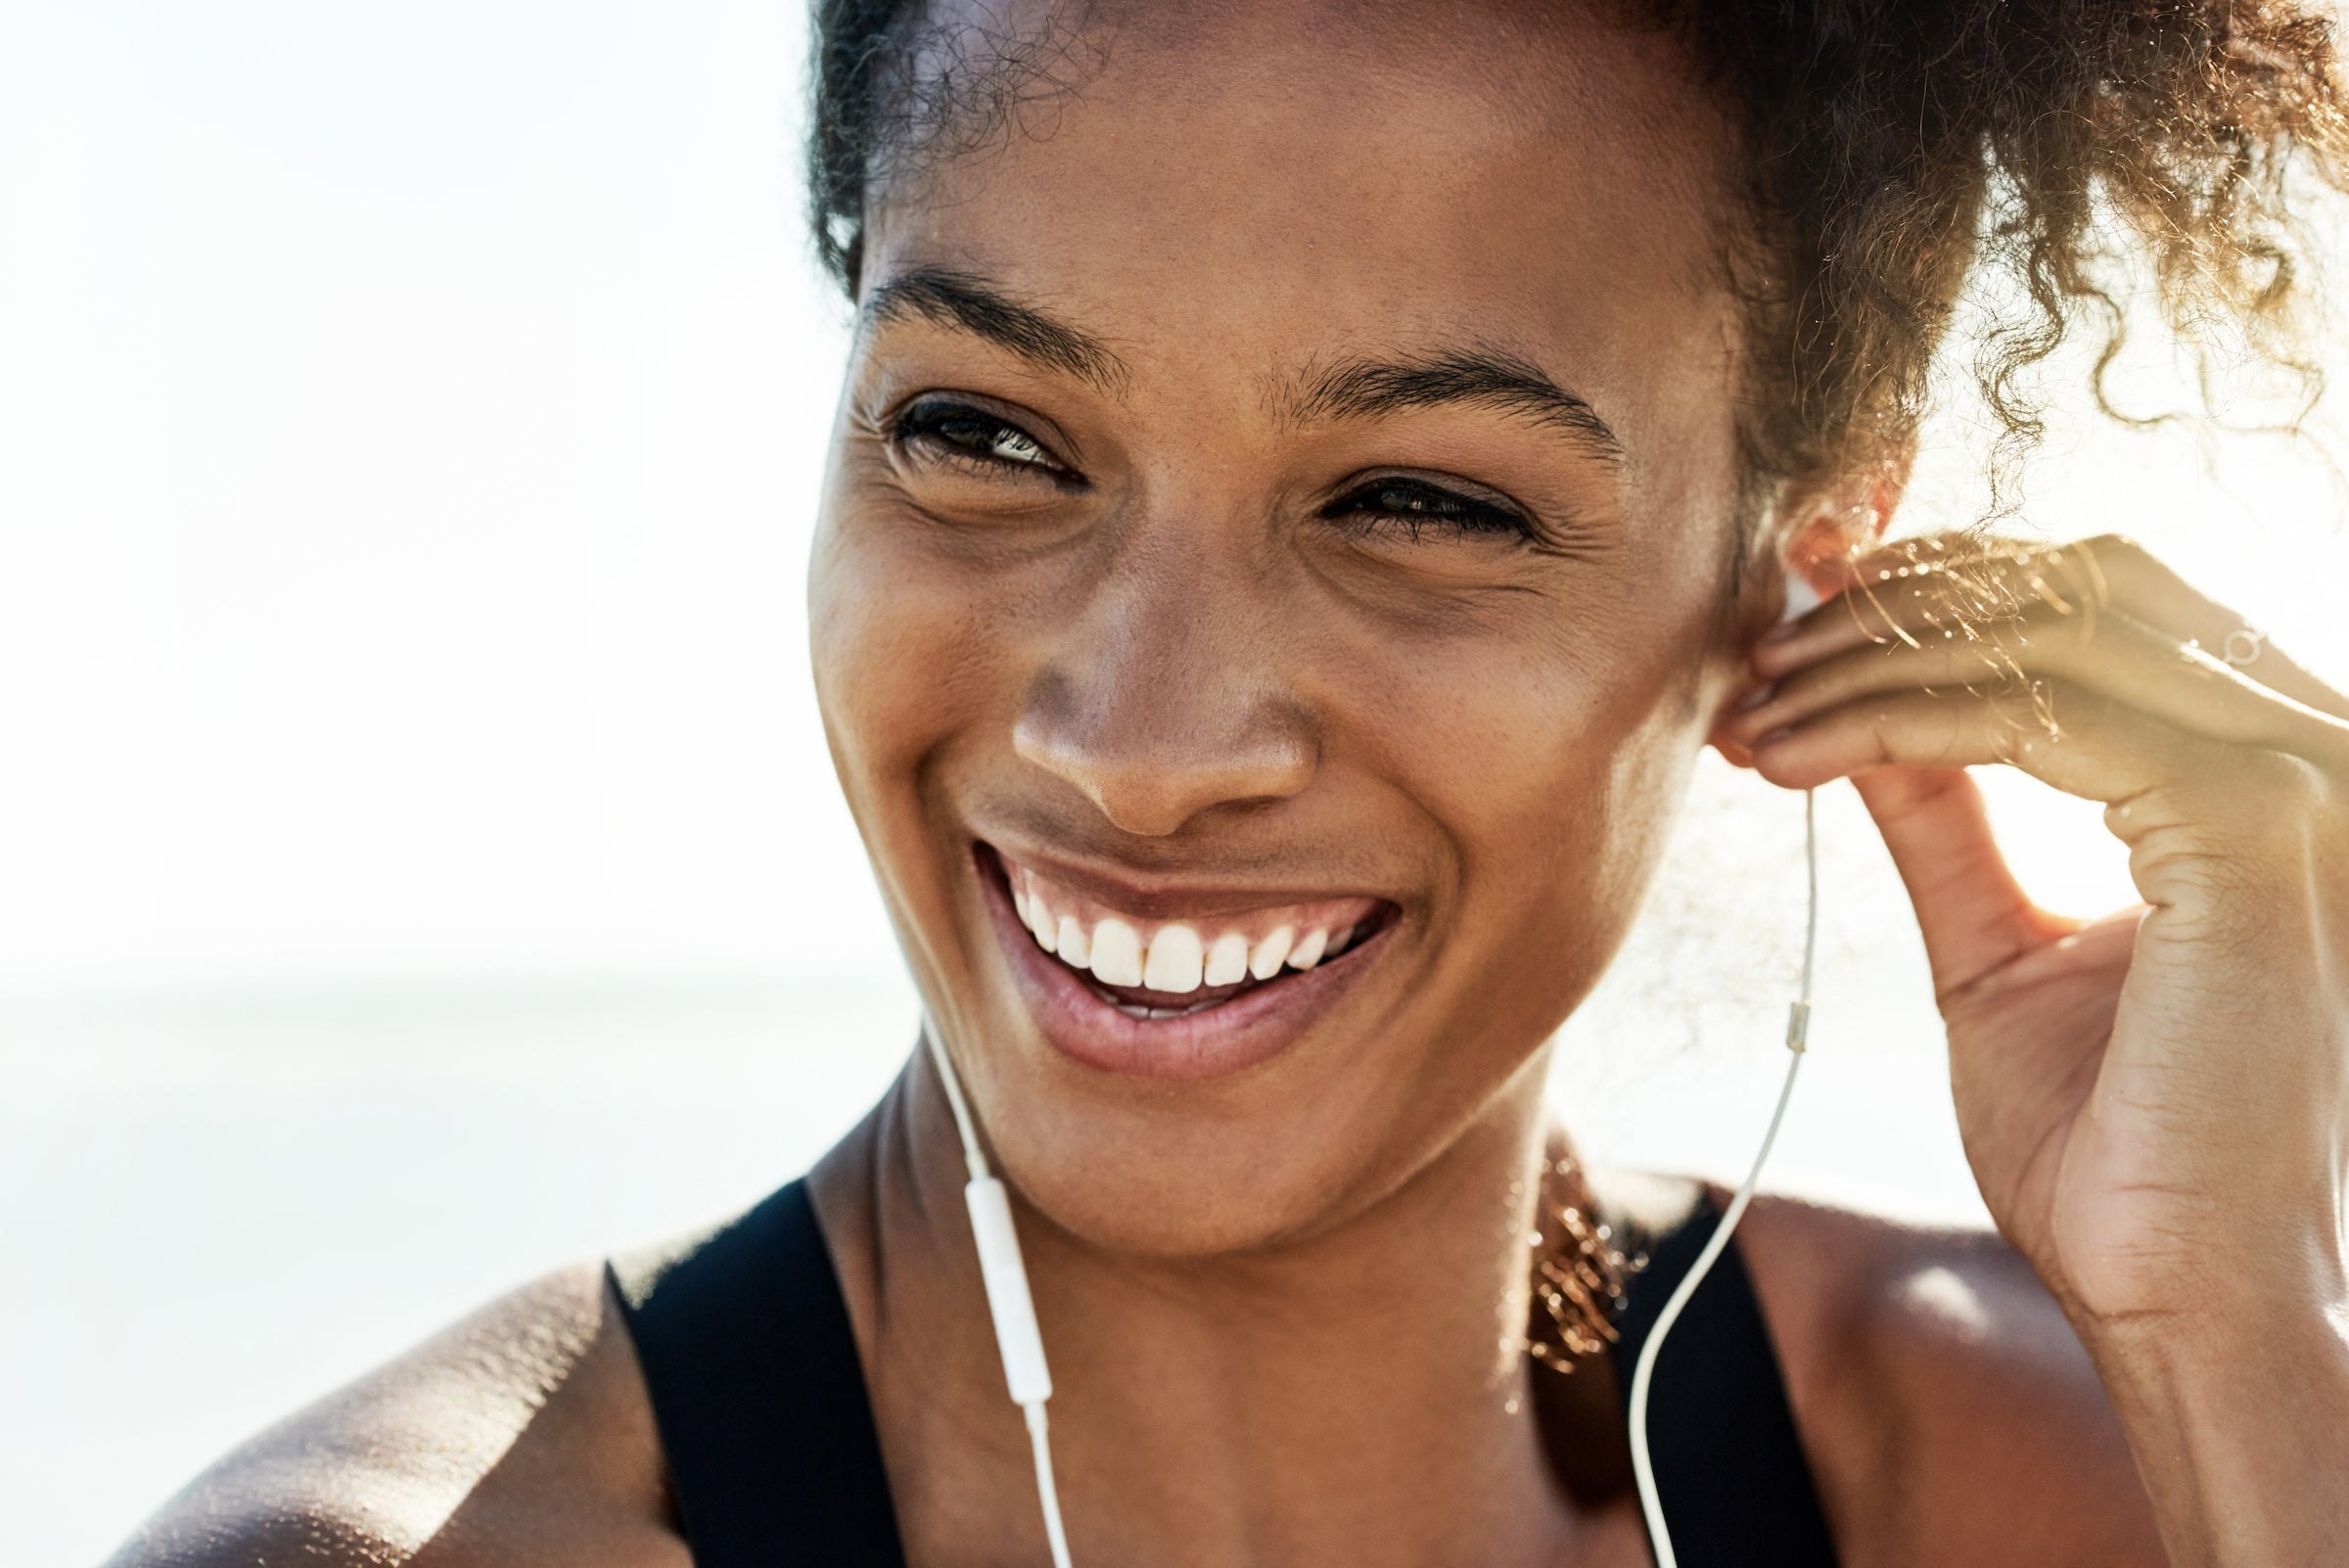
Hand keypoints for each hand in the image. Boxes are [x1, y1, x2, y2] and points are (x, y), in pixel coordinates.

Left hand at [1720, 535, 2348, 1327]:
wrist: (2179, 1287)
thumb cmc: (2112, 1143)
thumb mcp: (1996, 946)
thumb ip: (1945, 817)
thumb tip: (1856, 715)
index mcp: (2258, 770)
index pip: (2099, 603)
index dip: (1935, 593)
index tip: (1793, 633)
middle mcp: (2302, 746)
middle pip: (2074, 584)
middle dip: (1889, 610)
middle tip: (1757, 664)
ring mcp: (2293, 775)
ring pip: (2043, 631)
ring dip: (1869, 659)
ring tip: (1758, 715)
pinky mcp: (2251, 824)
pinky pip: (2036, 714)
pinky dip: (1896, 717)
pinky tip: (1804, 757)